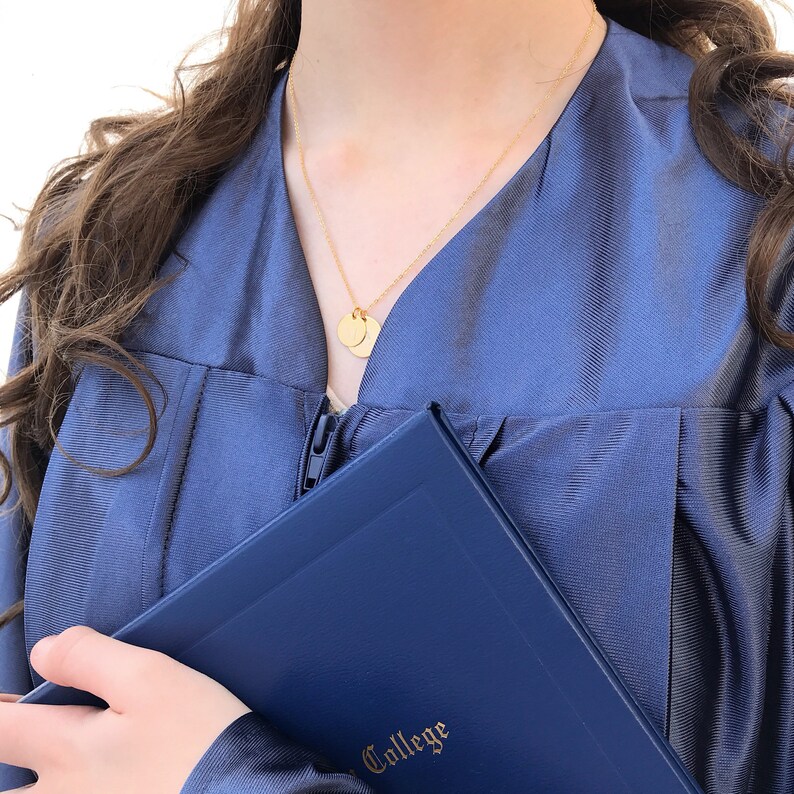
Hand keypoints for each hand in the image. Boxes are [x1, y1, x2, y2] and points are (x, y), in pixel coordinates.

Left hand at [0, 625, 251, 792]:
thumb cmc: (199, 737)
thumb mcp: (151, 678)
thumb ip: (88, 658)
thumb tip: (41, 652)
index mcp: (67, 750)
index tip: (11, 699)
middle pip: (5, 779)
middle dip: (12, 744)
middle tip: (28, 729)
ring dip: (33, 783)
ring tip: (57, 763)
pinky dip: (69, 789)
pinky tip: (94, 779)